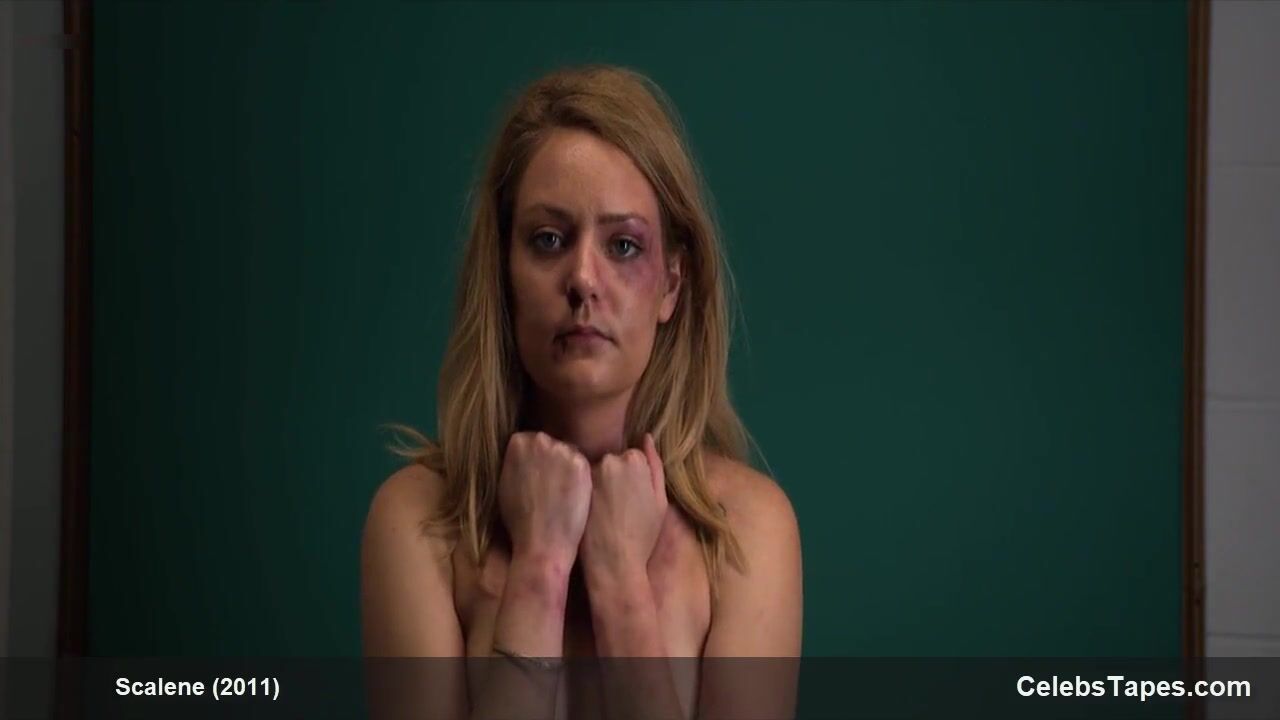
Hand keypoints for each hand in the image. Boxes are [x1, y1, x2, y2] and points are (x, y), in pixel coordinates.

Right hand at [497, 431, 592, 566]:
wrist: (542, 543)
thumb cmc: (521, 520)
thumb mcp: (506, 483)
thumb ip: (517, 462)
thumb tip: (525, 455)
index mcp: (518, 442)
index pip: (534, 440)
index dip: (540, 460)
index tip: (543, 476)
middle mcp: (540, 440)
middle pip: (554, 443)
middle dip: (557, 460)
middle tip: (557, 485)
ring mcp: (562, 449)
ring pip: (572, 453)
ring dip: (572, 469)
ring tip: (568, 494)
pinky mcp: (582, 464)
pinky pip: (586, 466)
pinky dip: (585, 479)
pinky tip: (580, 496)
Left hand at [579, 433, 667, 582]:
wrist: (614, 563)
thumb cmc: (643, 535)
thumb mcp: (659, 500)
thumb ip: (654, 464)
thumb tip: (646, 437)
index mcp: (635, 460)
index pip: (631, 457)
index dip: (632, 480)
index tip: (631, 500)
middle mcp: (609, 460)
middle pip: (611, 461)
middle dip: (612, 478)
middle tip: (616, 507)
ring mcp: (587, 473)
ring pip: (593, 471)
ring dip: (596, 485)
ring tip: (601, 513)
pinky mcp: (570, 487)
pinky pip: (578, 483)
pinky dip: (582, 493)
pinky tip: (588, 513)